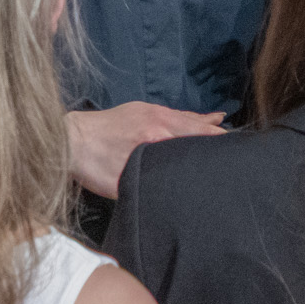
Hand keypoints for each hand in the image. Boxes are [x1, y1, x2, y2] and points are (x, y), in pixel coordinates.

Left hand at [66, 102, 225, 198]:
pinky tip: (201, 117)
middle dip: (217, 133)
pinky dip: (190, 117)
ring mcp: (148, 110)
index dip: (216, 142)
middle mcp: (156, 118)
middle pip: (196, 124)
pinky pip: (173, 113)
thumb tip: (167, 194)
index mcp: (155, 134)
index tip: (235, 150)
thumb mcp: (119, 182)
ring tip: (224, 126)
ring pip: (185, 117)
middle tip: (238, 142)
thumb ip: (145, 183)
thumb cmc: (91, 164)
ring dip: (205, 124)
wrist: (66, 139)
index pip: (195, 135)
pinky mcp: (140, 109)